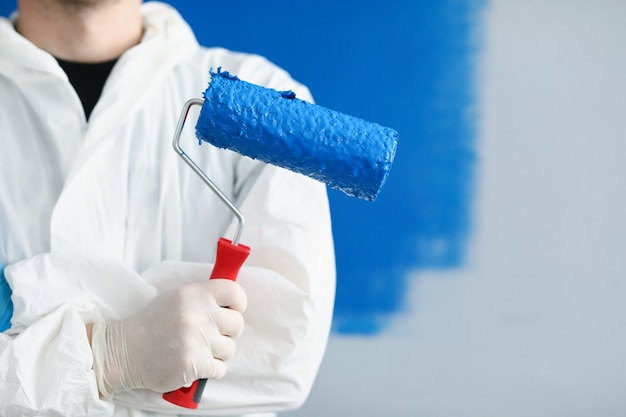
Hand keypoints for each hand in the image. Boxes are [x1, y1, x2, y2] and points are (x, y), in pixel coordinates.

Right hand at [90, 279, 246, 396]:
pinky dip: (210, 370)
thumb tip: (232, 301)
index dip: (238, 304)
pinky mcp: (194, 363)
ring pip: (230, 349)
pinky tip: (194, 363)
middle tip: (209, 336)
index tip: (232, 311)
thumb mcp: (176, 298)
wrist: (124, 352)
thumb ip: (203, 298)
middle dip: (227, 333)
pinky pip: (220, 369)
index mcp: (194, 294)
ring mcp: (197, 340)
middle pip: (237, 324)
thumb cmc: (152, 325)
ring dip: (217, 353)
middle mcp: (198, 315)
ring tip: (197, 350)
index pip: (235, 293)